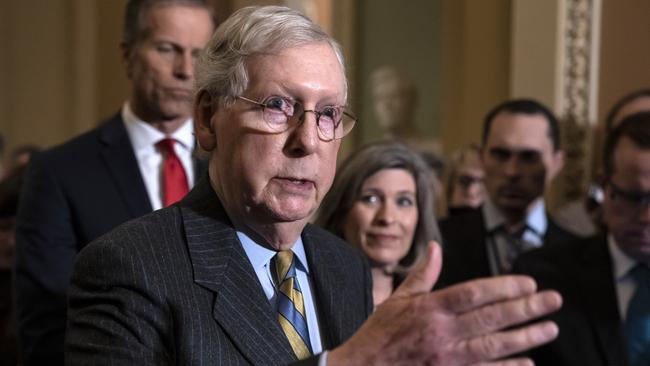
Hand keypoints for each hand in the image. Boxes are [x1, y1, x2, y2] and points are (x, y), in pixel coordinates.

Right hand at [328, 241, 561, 365]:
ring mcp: (447, 358)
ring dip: (525, 337)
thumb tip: (435, 247)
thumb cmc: (380, 333)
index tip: (528, 283)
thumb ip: (422, 274)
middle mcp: (442, 332)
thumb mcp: (397, 299)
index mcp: (430, 308)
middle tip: (553, 300)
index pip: (474, 294)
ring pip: (494, 345)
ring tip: (550, 328)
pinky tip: (528, 363)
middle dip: (525, 308)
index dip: (504, 287)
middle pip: (491, 318)